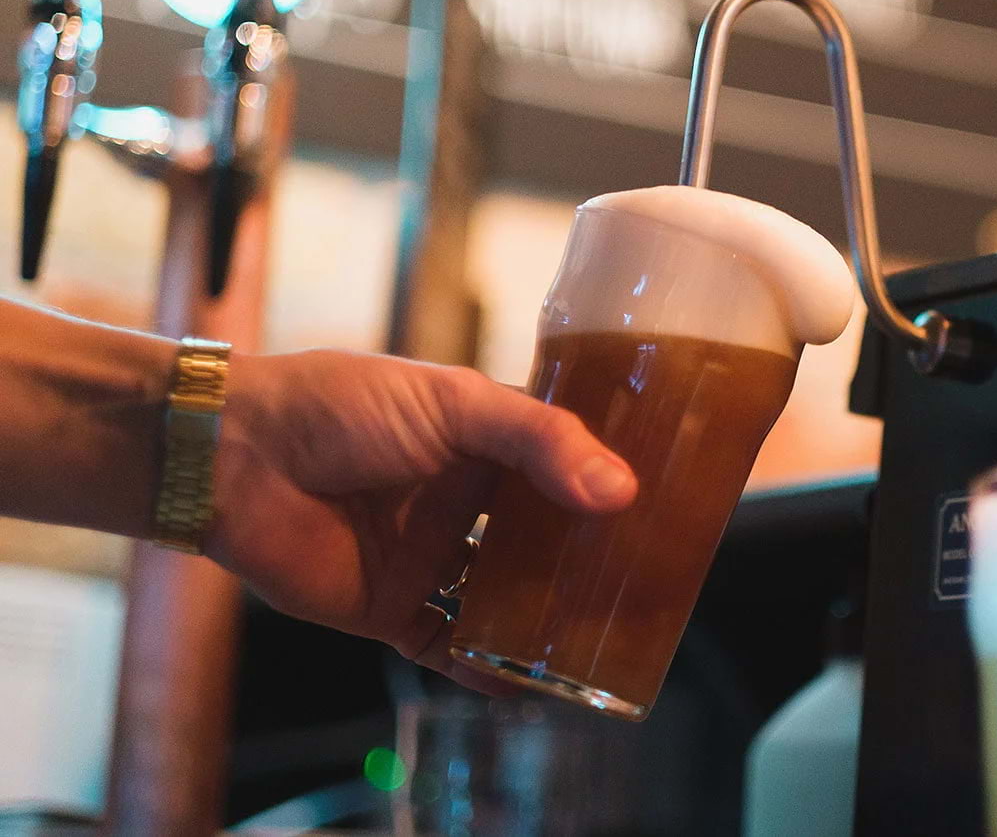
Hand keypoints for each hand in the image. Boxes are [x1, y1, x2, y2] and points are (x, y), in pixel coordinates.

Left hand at [204, 349, 636, 692]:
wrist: (236, 456)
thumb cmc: (344, 406)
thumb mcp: (455, 404)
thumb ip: (538, 442)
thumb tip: (621, 492)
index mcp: (482, 442)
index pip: (560, 466)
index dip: (606, 486)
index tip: (667, 508)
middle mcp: (462, 501)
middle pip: (540, 538)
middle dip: (587, 560)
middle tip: (650, 583)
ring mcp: (428, 556)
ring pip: (502, 597)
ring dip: (545, 618)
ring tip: (605, 642)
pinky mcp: (390, 607)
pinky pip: (448, 646)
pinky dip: (485, 668)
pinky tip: (529, 685)